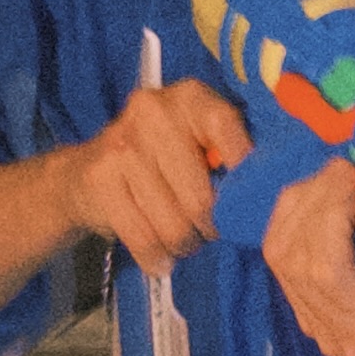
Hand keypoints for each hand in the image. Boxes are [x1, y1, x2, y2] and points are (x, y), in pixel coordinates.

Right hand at [59, 79, 251, 275]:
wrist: (86, 168)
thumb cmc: (162, 156)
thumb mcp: (198, 138)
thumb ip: (230, 150)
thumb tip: (269, 187)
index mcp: (190, 97)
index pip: (225, 128)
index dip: (242, 167)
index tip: (251, 197)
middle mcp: (154, 112)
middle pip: (201, 195)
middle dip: (212, 225)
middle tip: (210, 230)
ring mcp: (123, 146)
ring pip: (174, 224)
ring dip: (186, 245)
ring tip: (187, 241)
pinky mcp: (100, 180)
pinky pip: (143, 238)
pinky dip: (157, 258)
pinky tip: (162, 258)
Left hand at [261, 155, 354, 355]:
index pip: (330, 276)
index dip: (330, 218)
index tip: (354, 175)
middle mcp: (346, 338)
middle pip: (301, 261)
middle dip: (317, 202)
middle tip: (346, 165)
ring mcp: (319, 324)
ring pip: (282, 253)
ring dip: (304, 203)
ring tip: (335, 174)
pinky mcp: (303, 305)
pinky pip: (277, 251)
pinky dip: (291, 212)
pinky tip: (316, 190)